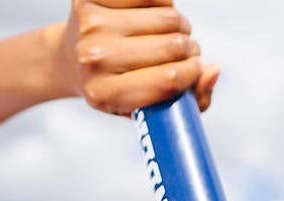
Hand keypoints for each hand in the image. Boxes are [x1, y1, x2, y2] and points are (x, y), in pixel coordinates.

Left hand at [61, 0, 219, 114]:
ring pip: (168, 16)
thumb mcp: (151, 107)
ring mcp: (91, 24)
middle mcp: (94, 59)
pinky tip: (152, 14)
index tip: (196, 68)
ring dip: (177, 24)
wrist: (70, 60)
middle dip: (189, 48)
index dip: (194, 72)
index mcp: (105, 94)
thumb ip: (191, 99)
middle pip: (173, 46)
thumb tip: (214, 69)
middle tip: (183, 51)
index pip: (170, 79)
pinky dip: (162, 3)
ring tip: (167, 33)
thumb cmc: (119, 86)